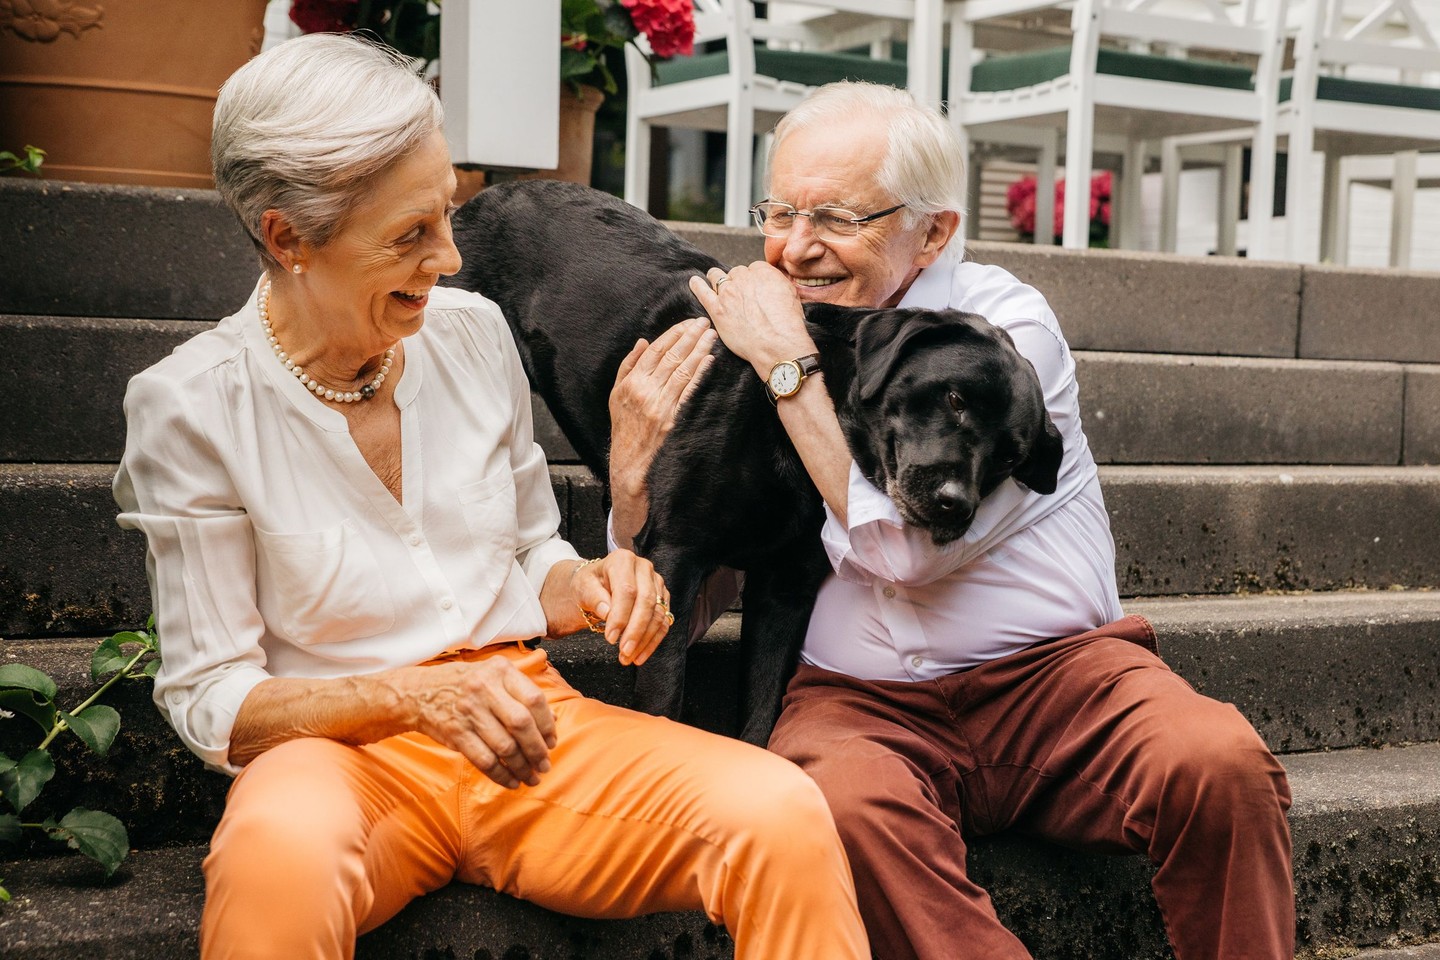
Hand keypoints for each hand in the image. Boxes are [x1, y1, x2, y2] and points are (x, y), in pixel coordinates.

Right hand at [391, 657, 556, 789]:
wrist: (419, 693)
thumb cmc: (465, 684)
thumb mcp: (494, 676)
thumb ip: (522, 693)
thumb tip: (553, 719)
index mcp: (500, 670)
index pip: (534, 699)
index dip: (547, 725)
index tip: (551, 741)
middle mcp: (485, 688)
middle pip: (522, 724)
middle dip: (538, 750)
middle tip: (544, 765)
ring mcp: (469, 711)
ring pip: (505, 747)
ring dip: (522, 767)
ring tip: (531, 777)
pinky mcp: (456, 733)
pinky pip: (485, 761)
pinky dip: (502, 775)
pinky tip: (511, 781)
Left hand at [568, 551, 672, 666]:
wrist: (596, 585)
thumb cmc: (588, 584)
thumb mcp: (582, 587)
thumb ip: (593, 597)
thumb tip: (607, 611)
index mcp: (623, 560)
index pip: (627, 590)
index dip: (620, 616)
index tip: (610, 638)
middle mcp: (644, 568)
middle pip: (647, 602)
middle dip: (636, 631)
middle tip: (624, 652)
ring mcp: (656, 583)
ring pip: (658, 614)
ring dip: (644, 640)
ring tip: (628, 658)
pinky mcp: (662, 598)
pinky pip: (664, 622)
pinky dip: (653, 642)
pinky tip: (640, 655)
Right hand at [608, 317, 715, 545]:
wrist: (630, 461)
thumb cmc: (624, 426)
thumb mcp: (616, 395)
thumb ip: (628, 366)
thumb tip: (644, 342)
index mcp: (632, 382)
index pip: (656, 350)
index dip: (674, 334)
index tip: (687, 323)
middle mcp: (646, 391)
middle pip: (672, 357)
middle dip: (690, 336)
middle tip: (705, 322)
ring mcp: (661, 405)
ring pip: (683, 370)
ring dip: (699, 350)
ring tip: (711, 336)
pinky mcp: (674, 418)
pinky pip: (689, 391)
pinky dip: (700, 373)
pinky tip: (709, 360)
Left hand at [688, 264, 813, 375]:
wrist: (777, 343)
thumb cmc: (788, 324)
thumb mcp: (792, 296)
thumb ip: (779, 285)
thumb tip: (776, 285)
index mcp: (763, 272)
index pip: (753, 268)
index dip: (753, 279)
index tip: (753, 287)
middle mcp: (744, 278)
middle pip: (736, 272)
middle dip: (737, 281)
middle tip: (740, 294)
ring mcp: (728, 293)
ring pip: (717, 277)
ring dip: (717, 279)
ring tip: (715, 281)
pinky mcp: (717, 309)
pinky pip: (702, 292)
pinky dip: (697, 285)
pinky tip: (694, 282)